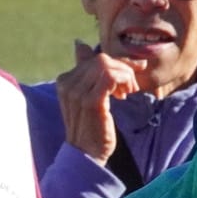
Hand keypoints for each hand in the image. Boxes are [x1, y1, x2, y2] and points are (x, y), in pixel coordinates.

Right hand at [55, 40, 139, 165]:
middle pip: (101, 59)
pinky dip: (123, 81)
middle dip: (123, 68)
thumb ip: (85, 71)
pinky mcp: (90, 101)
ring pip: (107, 65)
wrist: (86, 153)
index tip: (131, 74)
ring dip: (125, 75)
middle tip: (131, 85)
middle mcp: (67, 84)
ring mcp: (77, 93)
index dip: (117, 63)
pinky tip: (125, 94)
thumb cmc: (90, 126)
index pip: (94, 58)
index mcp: (65, 80)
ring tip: (128, 91)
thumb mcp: (86, 94)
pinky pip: (110, 77)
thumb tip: (79, 44)